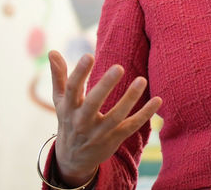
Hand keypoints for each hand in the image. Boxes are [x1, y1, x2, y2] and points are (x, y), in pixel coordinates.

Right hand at [49, 51, 161, 184]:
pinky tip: (158, 100)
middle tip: (119, 67)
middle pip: (94, 103)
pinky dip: (145, 114)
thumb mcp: (60, 101)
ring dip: (130, 98)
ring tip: (142, 80)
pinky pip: (132, 126)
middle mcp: (83, 121)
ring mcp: (100, 132)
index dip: (79, 73)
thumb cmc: (68, 120)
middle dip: (105, 86)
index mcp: (69, 108)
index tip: (88, 55)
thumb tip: (52, 51)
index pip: (73, 89)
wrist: (73, 159)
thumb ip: (58, 76)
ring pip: (116, 116)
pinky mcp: (115, 139)